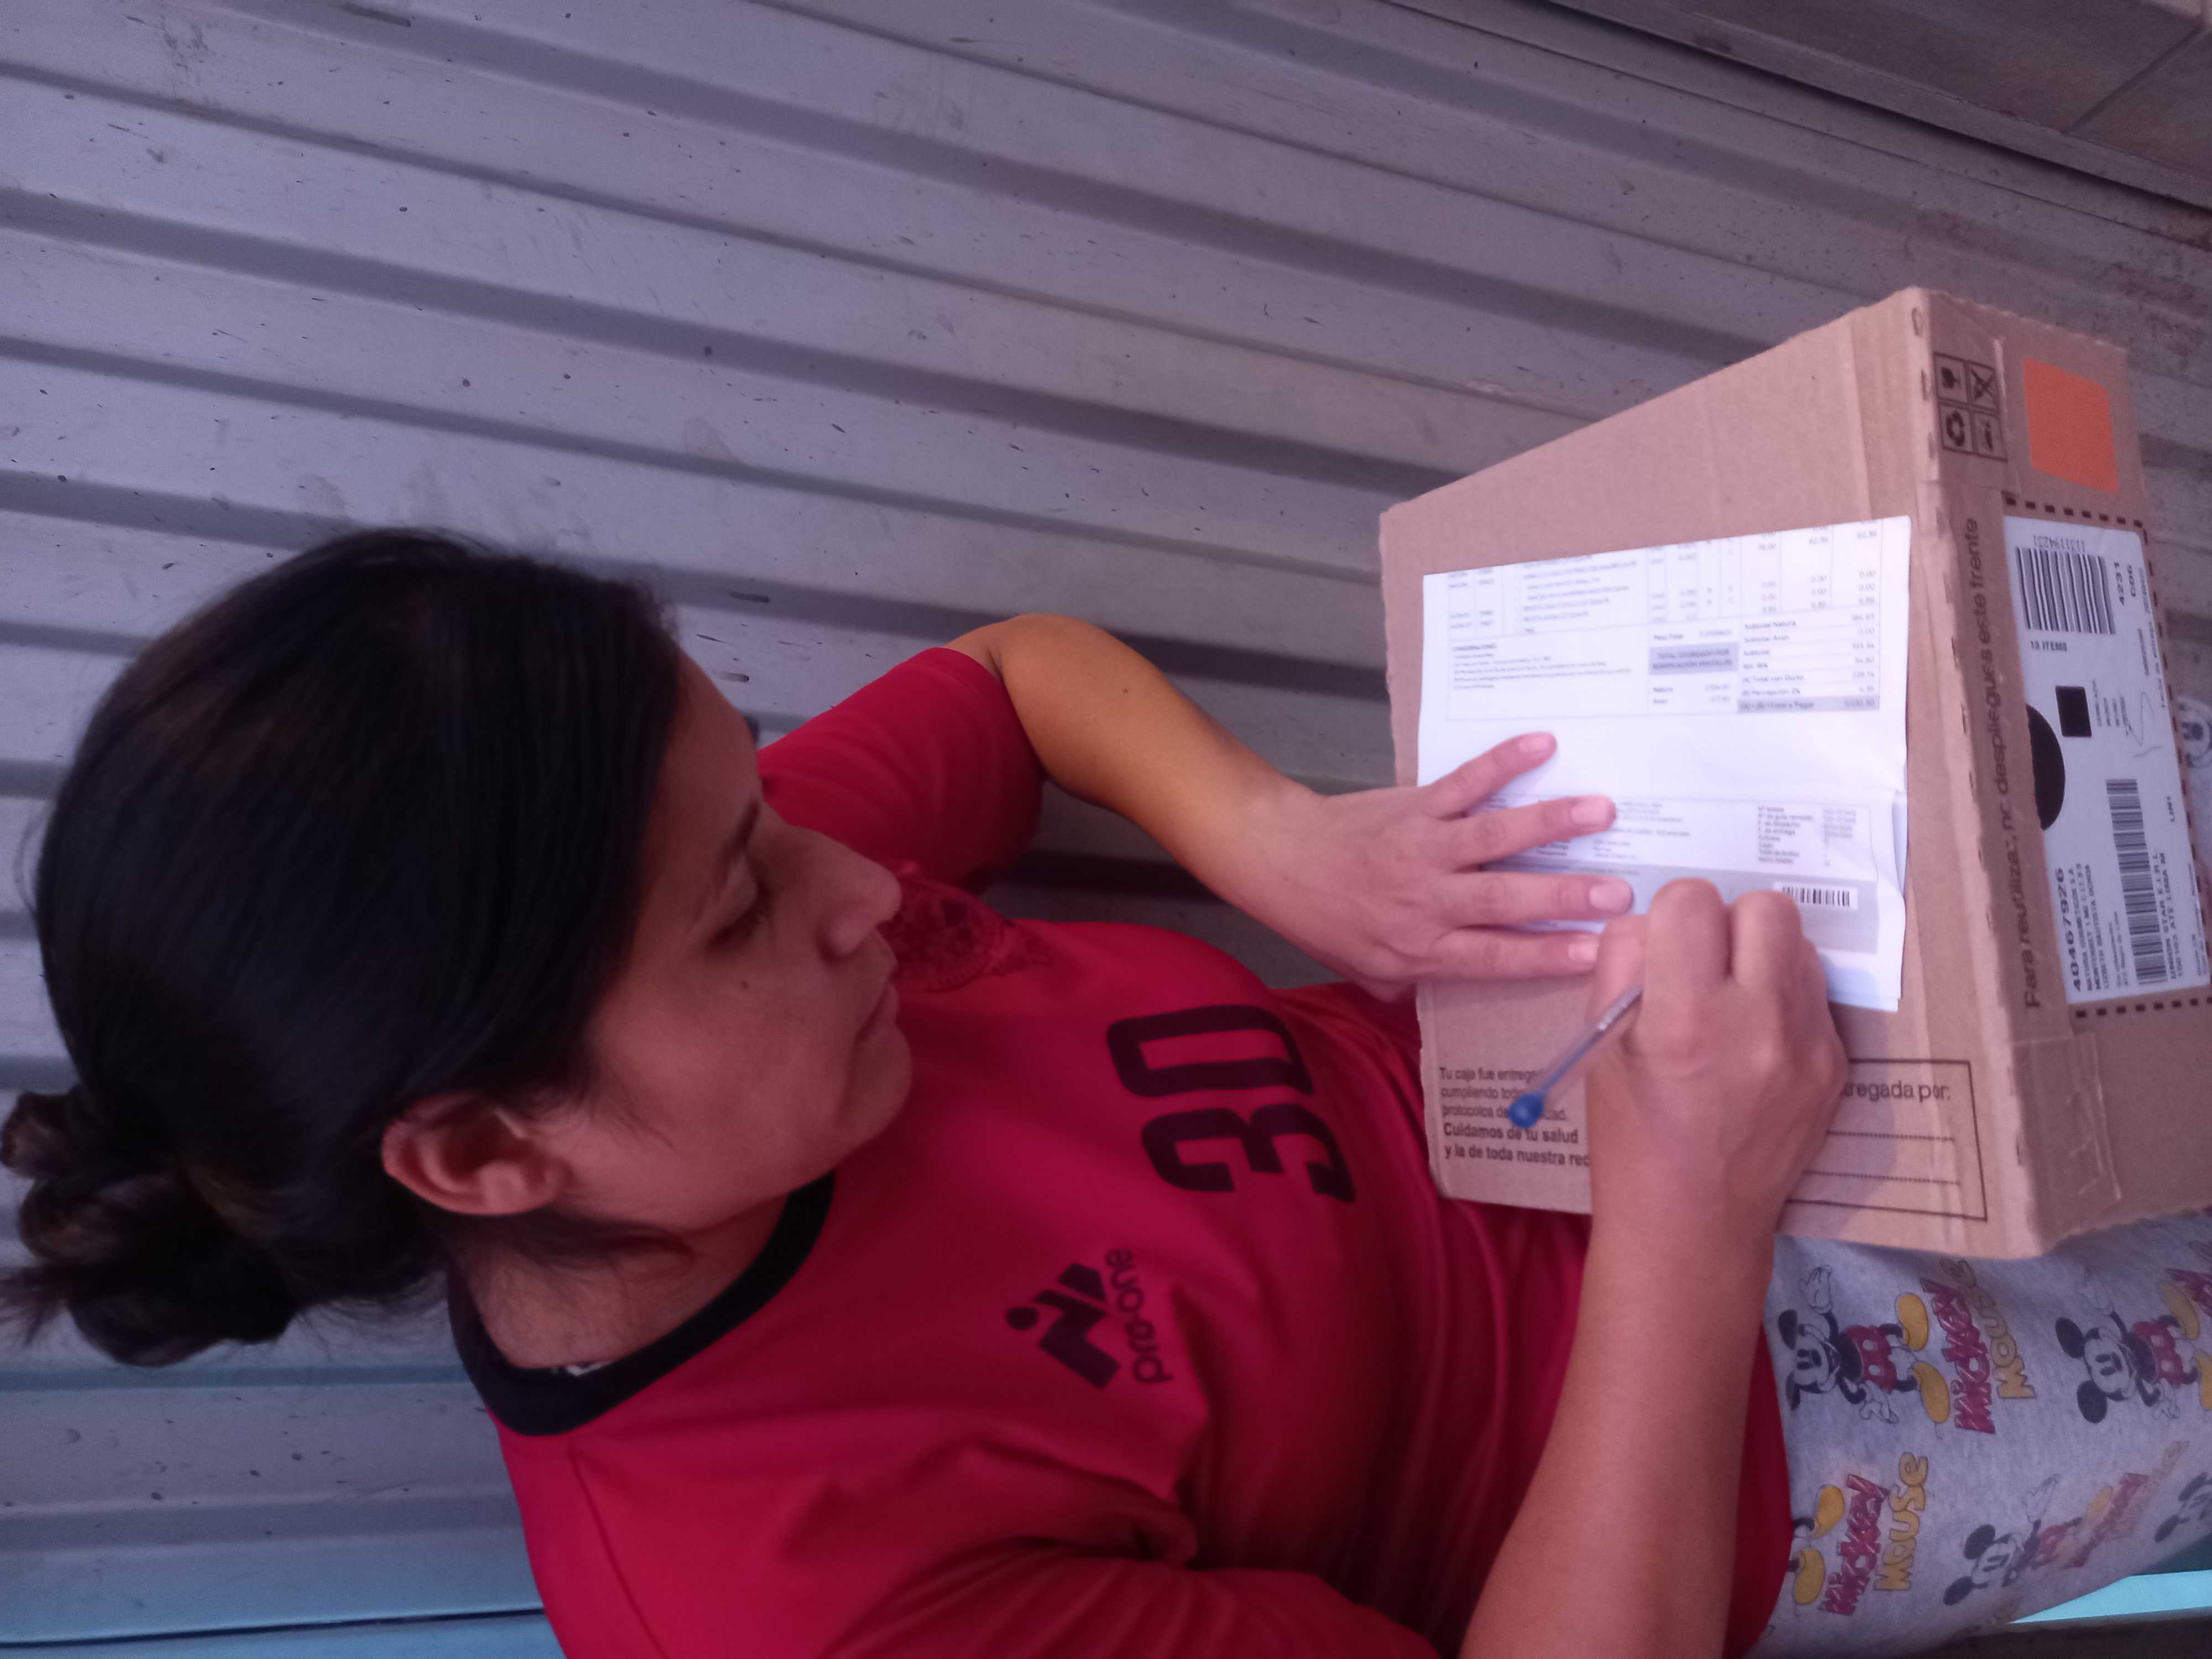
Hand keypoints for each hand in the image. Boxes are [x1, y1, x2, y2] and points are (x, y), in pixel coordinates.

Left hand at [1218, 733, 1631, 998]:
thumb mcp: (1370, 973)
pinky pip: (1465, 782)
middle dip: (1565, 897)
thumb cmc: (1331, 922)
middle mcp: (1428, 901)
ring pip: (1494, 836)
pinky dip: (1502, 761)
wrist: (1283, 861)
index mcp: (1422, 948)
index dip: (1546, 956)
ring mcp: (1425, 848)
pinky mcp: (1417, 805)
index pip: (1495, 958)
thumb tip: (1469, 1001)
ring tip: (1602, 810)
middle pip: (1505, 901)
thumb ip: (1419, 986)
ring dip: (1550, 823)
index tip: (1597, 953)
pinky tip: (1542, 743)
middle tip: (1620, 892)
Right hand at [1583, 880, 1845, 1251]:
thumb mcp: (1600, 1044)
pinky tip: (1756, 1042)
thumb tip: (1656, 920)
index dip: (1671, 915)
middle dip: (1728, 923)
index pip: (1692, 899)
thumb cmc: (1629, 1135)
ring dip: (1762, 956)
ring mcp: (1807, 1046)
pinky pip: (1815, 993)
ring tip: (1734, 1002)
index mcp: (1684, 1017)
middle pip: (1765, 906)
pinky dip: (1784, 1000)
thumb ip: (1622, 964)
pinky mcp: (1836, 1065)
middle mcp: (1757, 1022)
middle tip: (1705, 966)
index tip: (1664, 949)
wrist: (1693, 1224)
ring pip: (1799, 943)